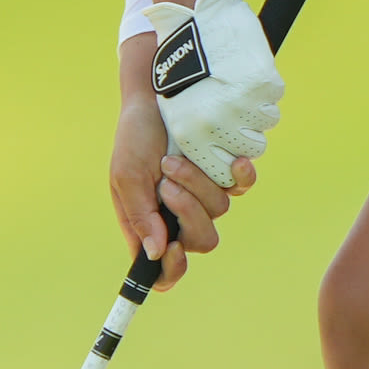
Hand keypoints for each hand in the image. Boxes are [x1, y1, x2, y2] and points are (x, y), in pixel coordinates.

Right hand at [109, 85, 253, 288]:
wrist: (155, 96)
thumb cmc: (134, 137)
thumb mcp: (126, 175)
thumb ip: (139, 216)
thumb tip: (155, 255)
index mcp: (152, 225)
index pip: (165, 270)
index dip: (172, 271)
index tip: (173, 250)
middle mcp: (181, 215)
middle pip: (201, 241)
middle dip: (187, 212)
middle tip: (167, 183)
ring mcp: (205, 195)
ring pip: (219, 211)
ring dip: (196, 183)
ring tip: (174, 159)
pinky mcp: (224, 173)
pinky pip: (242, 187)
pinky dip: (240, 177)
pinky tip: (234, 162)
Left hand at [158, 0, 285, 180]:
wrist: (195, 15)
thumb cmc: (182, 60)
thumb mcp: (176, 103)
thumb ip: (196, 136)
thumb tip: (220, 162)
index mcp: (190, 133)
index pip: (223, 172)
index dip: (232, 158)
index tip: (231, 143)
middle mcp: (216, 124)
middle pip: (250, 149)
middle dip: (248, 132)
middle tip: (238, 109)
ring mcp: (241, 105)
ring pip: (266, 123)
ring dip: (258, 108)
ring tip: (240, 86)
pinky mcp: (262, 84)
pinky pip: (273, 98)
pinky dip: (266, 88)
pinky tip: (247, 71)